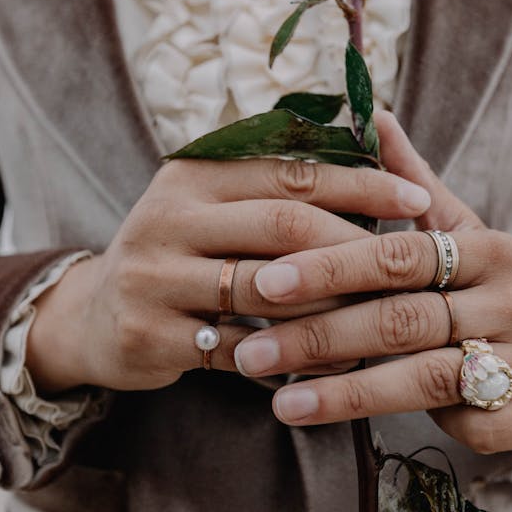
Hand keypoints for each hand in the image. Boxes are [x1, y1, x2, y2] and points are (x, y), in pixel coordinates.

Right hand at [25, 154, 431, 393]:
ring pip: (267, 290)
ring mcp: (154, 277)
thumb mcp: (212, 205)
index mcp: (191, 174)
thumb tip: (378, 147)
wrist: (94, 316)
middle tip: (411, 264)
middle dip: (356, 245)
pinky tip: (334, 363)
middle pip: (283, 225)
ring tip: (382, 312)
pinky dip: (294, 357)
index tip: (417, 199)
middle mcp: (167, 217)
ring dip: (333, 305)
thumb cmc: (181, 254)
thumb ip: (275, 184)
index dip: (360, 184)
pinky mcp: (150, 334)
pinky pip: (241, 349)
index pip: (291, 171)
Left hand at [233, 112, 511, 453]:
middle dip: (320, 337)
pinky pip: (475, 425)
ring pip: (431, 378)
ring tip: (283, 403)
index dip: (329, 267)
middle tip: (251, 354)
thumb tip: (370, 112)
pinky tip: (371, 434)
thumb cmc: (491, 287)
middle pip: (404, 320)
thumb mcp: (461, 232)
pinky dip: (426, 427)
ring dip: (349, 394)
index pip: (398, 258)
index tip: (266, 281)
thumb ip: (411, 183)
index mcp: (489, 249)